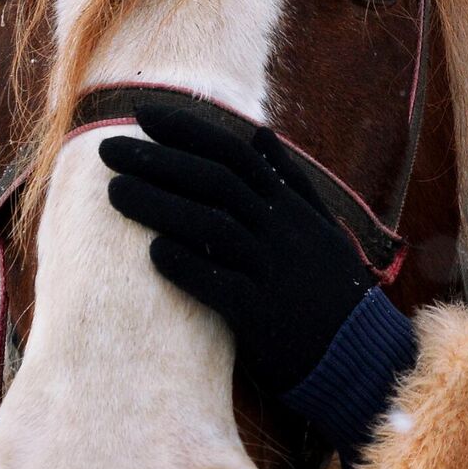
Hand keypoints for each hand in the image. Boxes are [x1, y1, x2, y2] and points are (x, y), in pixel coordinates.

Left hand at [100, 104, 375, 394]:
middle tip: (108, 149)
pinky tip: (152, 252)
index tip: (141, 113)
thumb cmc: (331, 288)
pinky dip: (186, 265)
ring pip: (211, 225)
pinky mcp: (262, 316)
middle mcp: (281, 230)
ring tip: (114, 192)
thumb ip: (290, 180)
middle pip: (214, 182)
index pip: (233, 153)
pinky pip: (219, 284)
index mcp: (291, 206)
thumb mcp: (321, 225)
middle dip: (158, 160)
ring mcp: (272, 271)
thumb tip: (262, 133)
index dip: (187, 130)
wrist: (359, 354)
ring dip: (159, 204)